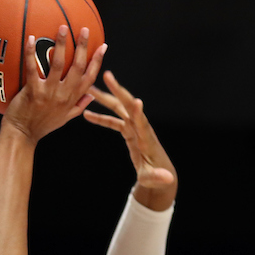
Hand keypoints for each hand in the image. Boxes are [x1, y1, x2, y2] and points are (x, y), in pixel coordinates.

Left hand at [3, 26, 106, 142]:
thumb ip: (79, 106)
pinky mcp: (33, 92)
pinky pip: (32, 68)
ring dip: (61, 44)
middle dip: (83, 47)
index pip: (90, 78)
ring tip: (63, 27)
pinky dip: (30, 53)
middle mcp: (64, 95)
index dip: (97, 61)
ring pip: (58, 65)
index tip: (103, 46)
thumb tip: (92, 96)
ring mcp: (49, 93)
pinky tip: (30, 38)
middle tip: (85, 30)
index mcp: (73, 99)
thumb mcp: (65, 118)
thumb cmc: (42, 126)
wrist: (23, 136)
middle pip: (78, 67)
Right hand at [83, 71, 177, 194]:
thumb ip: (159, 178)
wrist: (159, 173)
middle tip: (106, 75)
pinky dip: (101, 118)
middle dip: (118, 91)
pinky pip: (114, 122)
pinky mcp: (129, 132)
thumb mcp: (156, 179)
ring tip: (89, 88)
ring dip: (105, 98)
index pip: (143, 124)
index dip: (139, 113)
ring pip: (119, 109)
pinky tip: (86, 114)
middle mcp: (141, 129)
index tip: (136, 101)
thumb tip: (168, 179)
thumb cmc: (157, 177)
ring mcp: (135, 128)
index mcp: (146, 139)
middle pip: (128, 106)